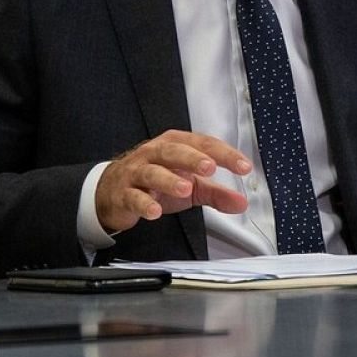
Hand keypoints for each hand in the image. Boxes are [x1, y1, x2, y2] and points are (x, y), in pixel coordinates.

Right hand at [95, 130, 252, 234]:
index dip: (224, 154)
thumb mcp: (190, 186)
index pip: (203, 144)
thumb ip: (216, 193)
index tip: (243, 167)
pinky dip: (144, 203)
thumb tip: (242, 203)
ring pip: (152, 171)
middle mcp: (155, 153)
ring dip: (169, 179)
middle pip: (174, 151)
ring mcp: (137, 172)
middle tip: (210, 168)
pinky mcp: (123, 193)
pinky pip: (133, 197)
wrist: (112, 191)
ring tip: (185, 189)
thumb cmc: (155, 183)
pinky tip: (155, 211)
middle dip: (193, 158)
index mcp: (175, 146)